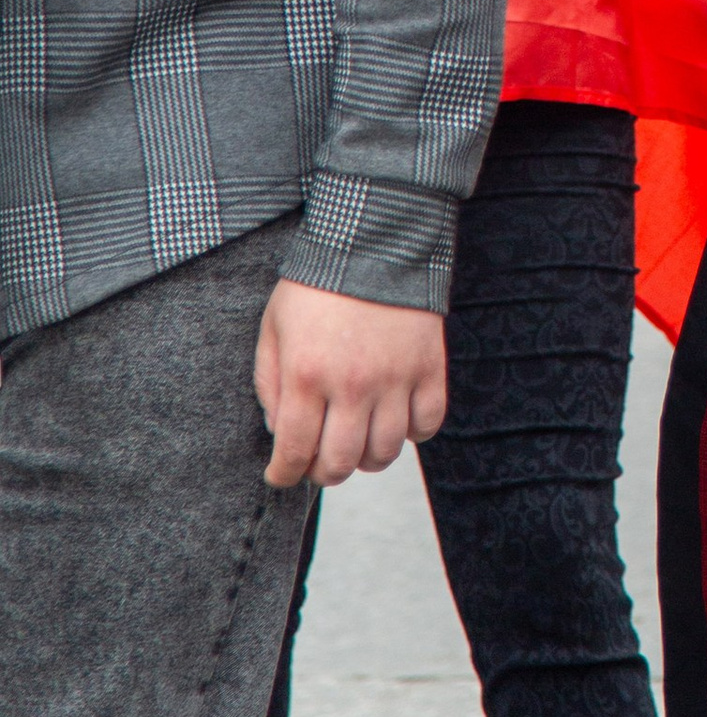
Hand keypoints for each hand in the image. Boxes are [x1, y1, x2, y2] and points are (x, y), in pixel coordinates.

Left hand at [254, 282, 447, 488]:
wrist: (374, 241)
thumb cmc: (317, 286)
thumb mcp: (273, 329)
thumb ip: (268, 384)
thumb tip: (280, 431)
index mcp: (305, 375)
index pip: (293, 451)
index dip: (283, 475)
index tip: (281, 475)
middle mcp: (351, 384)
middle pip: (340, 463)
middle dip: (323, 473)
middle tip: (319, 462)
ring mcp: (395, 378)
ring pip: (384, 452)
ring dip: (366, 458)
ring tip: (358, 441)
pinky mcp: (429, 368)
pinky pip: (427, 425)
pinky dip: (412, 433)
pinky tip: (396, 419)